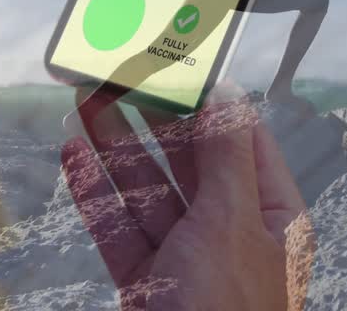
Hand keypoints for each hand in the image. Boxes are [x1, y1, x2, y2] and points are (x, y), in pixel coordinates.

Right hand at [60, 86, 314, 309]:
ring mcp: (187, 262)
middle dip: (150, 117)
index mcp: (272, 216)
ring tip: (84, 99)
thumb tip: (224, 93)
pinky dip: (97, 196)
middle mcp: (232, 234)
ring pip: (148, 192)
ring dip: (115, 147)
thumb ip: (223, 154)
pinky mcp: (148, 287)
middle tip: (116, 72)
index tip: (170, 58)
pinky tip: (74, 158)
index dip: (206, 97)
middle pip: (189, 161)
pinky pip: (121, 232)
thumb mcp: (231, 221)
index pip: (241, 138)